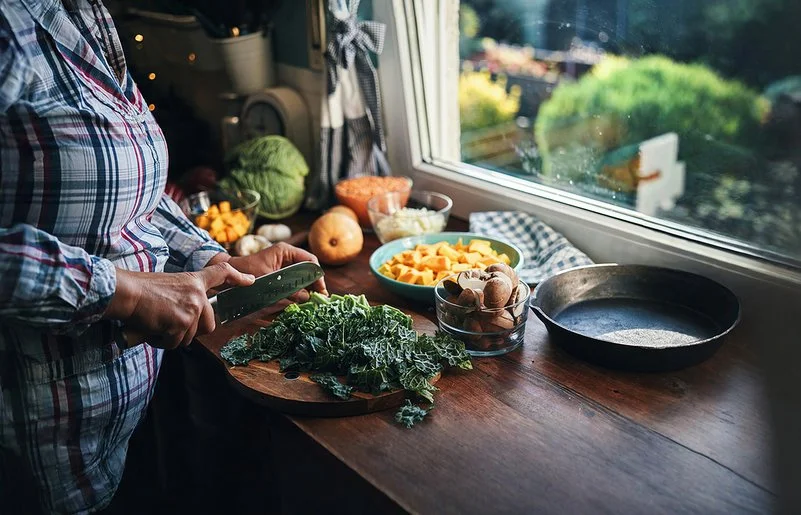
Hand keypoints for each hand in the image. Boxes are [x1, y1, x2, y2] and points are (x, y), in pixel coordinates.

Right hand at [105, 262, 254, 348]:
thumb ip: (185, 297)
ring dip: (172, 337)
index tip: (250, 281)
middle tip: (169, 324)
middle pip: (208, 324)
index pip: (221, 273)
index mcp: (194, 281)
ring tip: (156, 323)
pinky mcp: (182, 324)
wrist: (128, 293)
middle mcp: (198, 295)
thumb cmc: (141, 289)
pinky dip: (162, 341)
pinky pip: (174, 343)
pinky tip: (152, 329)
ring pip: (189, 337)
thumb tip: (190, 316)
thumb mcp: (170, 285)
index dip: (237, 277)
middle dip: (190, 331)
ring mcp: (191, 309)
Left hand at [208, 242, 327, 306]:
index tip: (320, 290)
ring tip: (312, 299)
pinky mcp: (281, 272)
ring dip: (307, 287)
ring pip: (303, 275)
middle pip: (308, 268)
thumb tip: (306, 297)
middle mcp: (287, 255)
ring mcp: (284, 263)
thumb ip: (288, 289)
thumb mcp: (269, 282)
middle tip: (319, 297)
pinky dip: (299, 288)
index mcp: (285, 251)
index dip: (317, 276)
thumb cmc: (246, 272)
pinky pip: (295, 279)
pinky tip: (301, 298)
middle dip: (314, 283)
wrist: (230, 273)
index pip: (310, 261)